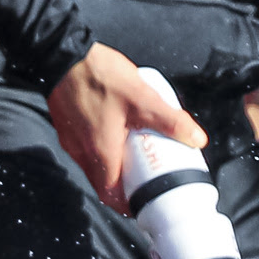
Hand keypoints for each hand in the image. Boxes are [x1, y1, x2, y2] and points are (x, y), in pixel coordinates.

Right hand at [45, 45, 202, 212]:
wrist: (61, 54)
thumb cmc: (100, 77)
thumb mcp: (142, 98)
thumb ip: (170, 120)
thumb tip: (198, 140)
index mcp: (100, 152)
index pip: (111, 194)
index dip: (127, 205)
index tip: (143, 203)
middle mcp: (81, 151)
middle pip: (102, 182)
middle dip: (123, 187)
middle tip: (145, 180)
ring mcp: (70, 139)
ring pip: (92, 165)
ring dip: (111, 168)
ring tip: (133, 156)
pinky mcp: (66, 125)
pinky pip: (84, 148)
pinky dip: (100, 150)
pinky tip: (114, 132)